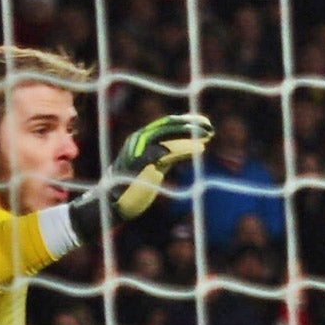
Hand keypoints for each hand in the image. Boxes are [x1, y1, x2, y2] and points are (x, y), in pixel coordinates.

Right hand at [78, 113, 213, 235]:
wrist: (115, 202)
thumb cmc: (136, 185)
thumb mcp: (157, 166)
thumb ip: (170, 155)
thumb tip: (192, 147)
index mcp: (141, 139)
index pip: (166, 124)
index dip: (185, 121)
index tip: (204, 123)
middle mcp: (139, 140)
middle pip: (167, 126)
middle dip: (189, 124)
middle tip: (209, 127)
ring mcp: (139, 150)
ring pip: (168, 136)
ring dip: (189, 134)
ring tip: (207, 136)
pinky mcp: (142, 163)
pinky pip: (166, 152)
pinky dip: (184, 149)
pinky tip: (200, 149)